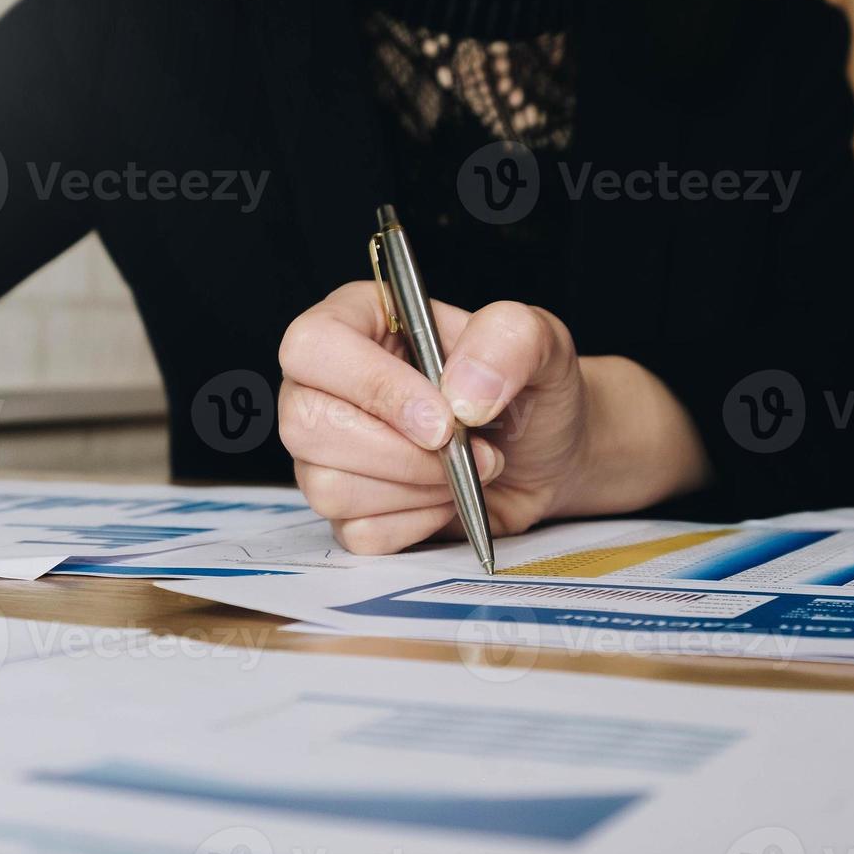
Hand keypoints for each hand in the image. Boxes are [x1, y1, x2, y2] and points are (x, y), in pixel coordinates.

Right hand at [279, 282, 708, 554]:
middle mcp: (325, 385)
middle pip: (307, 425)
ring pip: (330, 486)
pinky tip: (443, 497)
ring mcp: (325, 451)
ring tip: (463, 469)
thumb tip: (460, 393)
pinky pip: (357, 531)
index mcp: (355, 322)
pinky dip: (414, 522)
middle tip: (462, 448)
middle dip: (399, 453)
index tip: (441, 420)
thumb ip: (507, 340)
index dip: (371, 386)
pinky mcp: (346, 507)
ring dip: (415, 489)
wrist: (545, 454)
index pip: (314, 346)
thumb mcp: (540, 340)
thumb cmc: (528, 389)